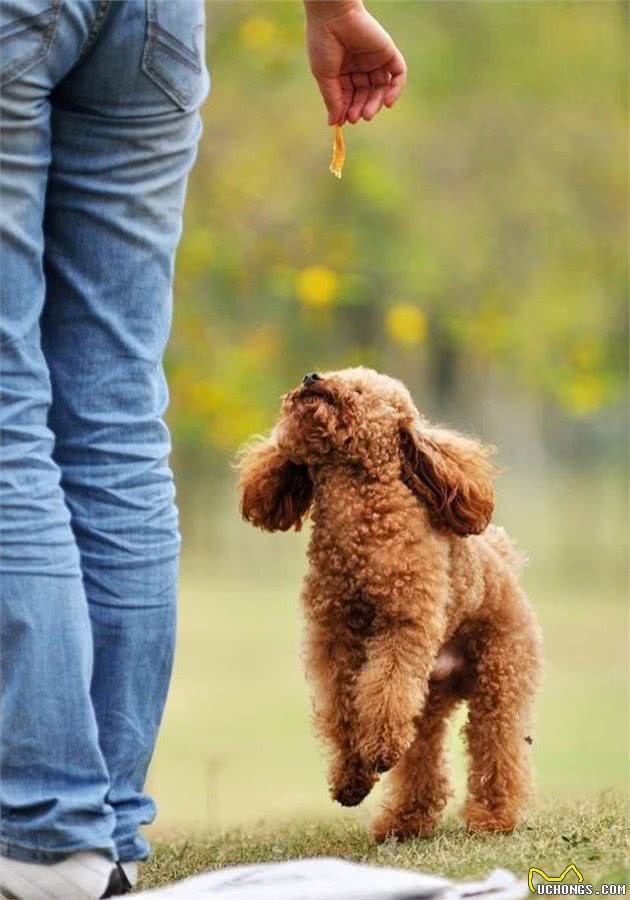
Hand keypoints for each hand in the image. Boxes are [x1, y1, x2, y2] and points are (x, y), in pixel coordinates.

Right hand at [304, 0, 406, 124]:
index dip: (348, 110)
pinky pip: (398, 74)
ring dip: (375, 103)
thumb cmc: (323, 43)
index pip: (349, 97)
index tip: (344, 121)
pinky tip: (387, 103)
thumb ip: (332, 99)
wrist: (332, 16)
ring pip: (381, 89)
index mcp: (343, 72)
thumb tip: (333, 123)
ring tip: (367, 114)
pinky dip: (396, 90)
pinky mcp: (387, 52)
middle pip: (366, 95)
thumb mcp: (325, 76)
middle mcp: (360, 67)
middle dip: (362, 108)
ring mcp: (375, 60)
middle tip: (356, 117)